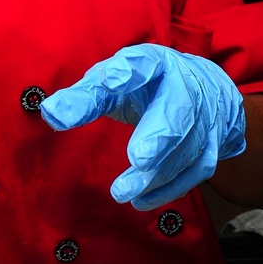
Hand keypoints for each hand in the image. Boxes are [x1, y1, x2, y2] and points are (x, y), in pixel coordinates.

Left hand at [40, 44, 245, 210]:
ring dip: (157, 173)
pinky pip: (195, 171)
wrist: (201, 89)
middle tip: (138, 159)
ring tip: (123, 191)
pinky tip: (141, 200)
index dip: (130, 70)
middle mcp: (187, 86)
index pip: (144, 63)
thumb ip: (83, 98)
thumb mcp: (112, 82)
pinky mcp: (212, 146)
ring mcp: (206, 118)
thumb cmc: (144, 86)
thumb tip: (50, 113)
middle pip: (178, 111)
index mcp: (157, 63)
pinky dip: (169, 189)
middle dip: (159, 137)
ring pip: (187, 148)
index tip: (112, 78)